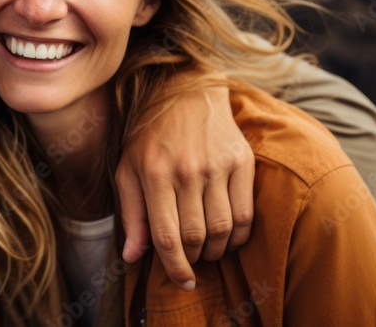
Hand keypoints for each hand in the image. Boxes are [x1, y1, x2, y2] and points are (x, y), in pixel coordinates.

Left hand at [114, 83, 253, 289]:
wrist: (185, 92)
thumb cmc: (150, 136)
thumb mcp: (128, 170)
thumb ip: (132, 215)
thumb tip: (133, 257)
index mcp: (154, 174)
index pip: (166, 236)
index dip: (175, 268)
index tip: (183, 282)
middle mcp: (186, 170)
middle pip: (196, 237)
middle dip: (194, 259)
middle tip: (191, 260)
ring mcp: (217, 166)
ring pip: (223, 229)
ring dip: (217, 251)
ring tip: (208, 250)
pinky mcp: (242, 161)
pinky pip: (246, 214)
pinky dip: (239, 235)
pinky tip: (228, 236)